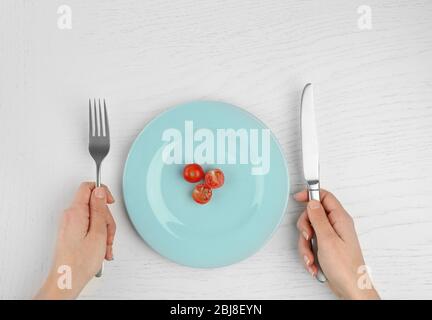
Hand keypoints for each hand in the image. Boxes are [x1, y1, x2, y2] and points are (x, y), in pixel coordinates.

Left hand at [35, 182, 115, 299]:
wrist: (67, 280)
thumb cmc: (80, 262)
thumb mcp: (98, 233)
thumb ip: (100, 209)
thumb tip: (100, 191)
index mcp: (76, 212)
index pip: (88, 187)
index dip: (102, 191)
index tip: (110, 201)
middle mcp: (70, 215)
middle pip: (94, 205)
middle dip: (106, 219)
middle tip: (108, 234)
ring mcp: (70, 224)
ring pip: (94, 217)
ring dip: (104, 231)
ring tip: (105, 246)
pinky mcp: (71, 232)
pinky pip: (89, 226)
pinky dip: (97, 235)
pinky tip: (100, 248)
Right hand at [294, 189, 378, 299]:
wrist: (350, 288)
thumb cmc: (344, 267)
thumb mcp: (327, 239)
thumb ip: (318, 218)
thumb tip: (312, 202)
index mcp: (340, 219)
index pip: (324, 197)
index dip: (310, 195)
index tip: (297, 198)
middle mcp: (336, 225)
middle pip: (312, 215)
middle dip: (305, 228)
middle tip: (307, 237)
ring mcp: (331, 236)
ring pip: (309, 231)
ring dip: (306, 246)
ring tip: (311, 257)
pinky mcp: (327, 247)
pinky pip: (311, 244)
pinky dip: (309, 254)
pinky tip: (314, 264)